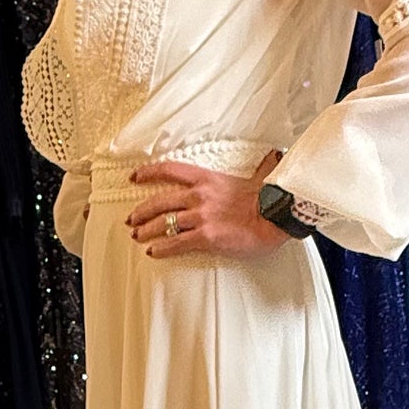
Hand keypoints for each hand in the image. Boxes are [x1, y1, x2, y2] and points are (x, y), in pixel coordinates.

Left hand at [127, 149, 290, 259]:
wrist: (276, 217)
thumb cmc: (269, 200)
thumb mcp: (259, 177)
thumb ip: (260, 167)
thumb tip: (272, 155)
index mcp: (208, 179)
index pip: (170, 170)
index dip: (149, 173)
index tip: (136, 177)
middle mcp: (199, 196)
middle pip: (159, 201)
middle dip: (141, 211)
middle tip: (131, 219)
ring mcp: (200, 216)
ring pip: (163, 223)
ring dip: (146, 231)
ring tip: (137, 236)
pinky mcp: (205, 237)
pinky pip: (176, 243)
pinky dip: (161, 248)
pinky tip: (153, 252)